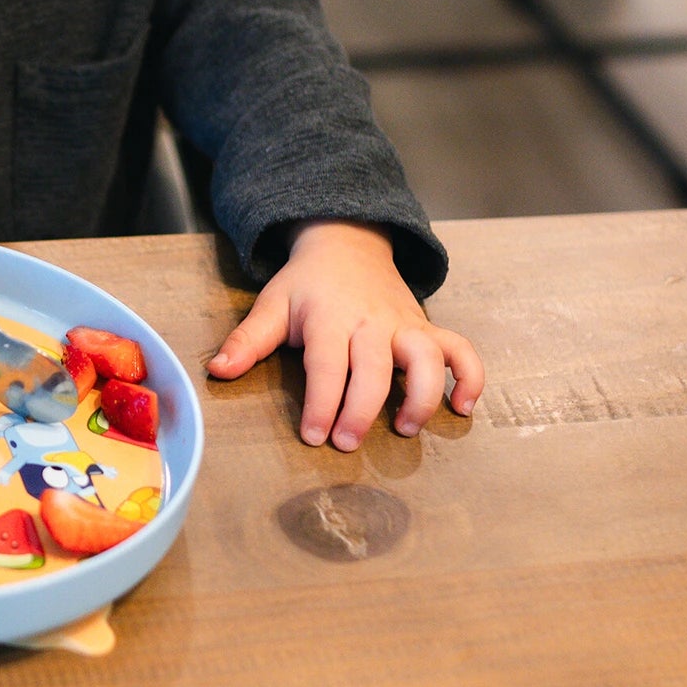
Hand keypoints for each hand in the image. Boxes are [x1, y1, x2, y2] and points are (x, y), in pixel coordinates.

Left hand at [205, 220, 484, 449]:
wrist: (347, 243)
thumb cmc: (306, 284)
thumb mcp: (271, 304)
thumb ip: (247, 340)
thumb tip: (217, 371)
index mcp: (330, 317)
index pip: (327, 363)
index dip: (321, 401)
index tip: (313, 435)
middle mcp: (371, 321)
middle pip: (374, 367)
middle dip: (363, 408)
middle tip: (347, 443)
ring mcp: (404, 325)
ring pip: (427, 357)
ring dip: (422, 395)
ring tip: (405, 428)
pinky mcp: (426, 328)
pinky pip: (460, 349)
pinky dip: (469, 376)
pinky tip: (462, 408)